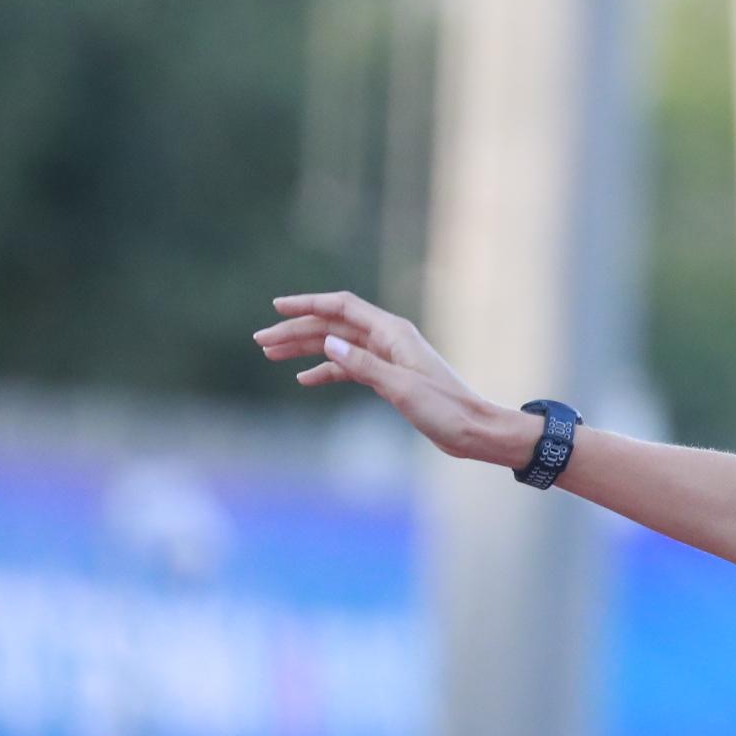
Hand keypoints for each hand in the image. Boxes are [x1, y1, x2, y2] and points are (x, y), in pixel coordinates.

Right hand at [255, 291, 533, 464]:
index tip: (277, 307)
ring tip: (271, 354)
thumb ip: (364, 365)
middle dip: (297, 330)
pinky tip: (304, 379)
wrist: (474, 431)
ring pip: (338, 346)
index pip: (342, 307)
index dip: (308, 304)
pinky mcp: (389, 377)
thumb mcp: (401, 388)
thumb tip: (328, 343)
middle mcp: (389, 339)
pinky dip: (327, 371)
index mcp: (393, 333)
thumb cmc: (445, 409)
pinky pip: (350, 368)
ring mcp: (388, 358)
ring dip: (305, 349)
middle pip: (334, 326)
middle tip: (261, 340)